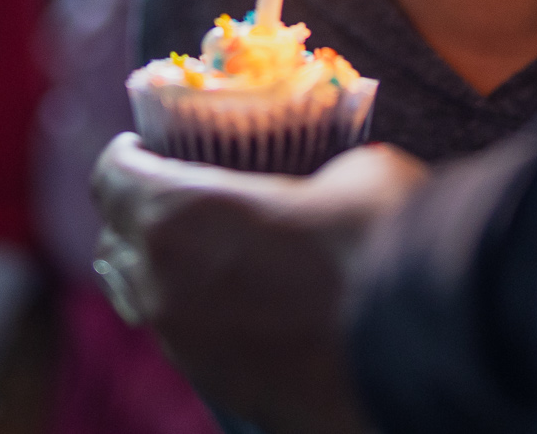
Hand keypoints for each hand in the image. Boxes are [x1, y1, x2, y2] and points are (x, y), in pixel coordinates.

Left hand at [90, 134, 426, 433]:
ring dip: (161, 270)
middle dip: (137, 214)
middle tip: (176, 195)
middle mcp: (163, 286)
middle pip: (115, 244)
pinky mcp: (223, 391)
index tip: (147, 145)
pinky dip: (199, 315)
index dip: (126, 154)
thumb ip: (309, 171)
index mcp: (177, 216)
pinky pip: (187, 343)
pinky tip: (244, 303)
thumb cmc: (384, 239)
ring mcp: (188, 348)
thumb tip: (322, 178)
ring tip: (205, 253)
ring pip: (143, 301)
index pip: (111, 177)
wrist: (425, 348)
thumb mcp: (351, 171)